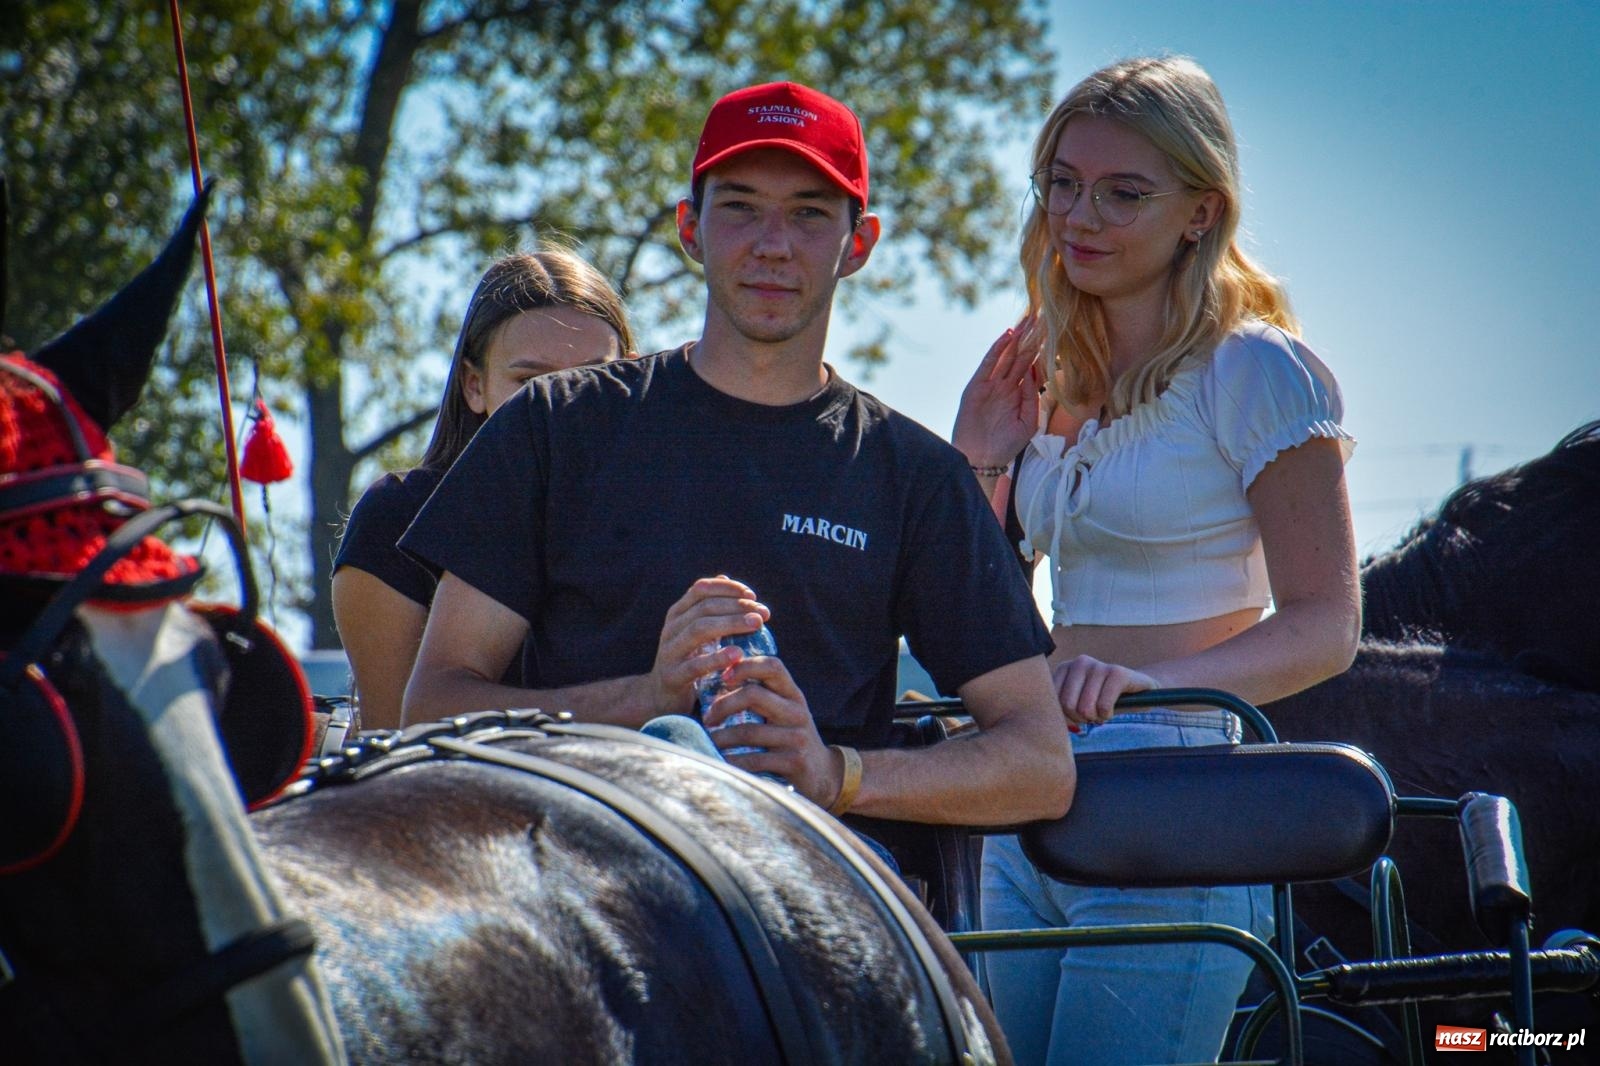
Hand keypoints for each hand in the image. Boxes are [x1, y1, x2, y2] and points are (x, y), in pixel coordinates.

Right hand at [646, 576, 769, 715]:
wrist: (661, 698)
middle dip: (737, 607)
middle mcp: (671, 629)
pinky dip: (718, 658)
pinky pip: (696, 665)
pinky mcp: (673, 677)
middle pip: (704, 608)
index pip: (701, 590)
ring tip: (756, 625)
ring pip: (699, 630)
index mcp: (677, 614)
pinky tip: (738, 655)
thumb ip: (709, 609)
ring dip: (731, 624)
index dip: (728, 589)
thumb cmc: (687, 660)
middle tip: (763, 613)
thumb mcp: (696, 633)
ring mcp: (669, 652)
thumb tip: (725, 578)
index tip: (752, 596)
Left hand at [700, 652, 836, 804]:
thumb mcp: (784, 711)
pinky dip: (731, 761)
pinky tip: (721, 761)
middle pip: (753, 695)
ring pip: (748, 731)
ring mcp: (796, 737)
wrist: (822, 774)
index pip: (772, 666)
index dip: (745, 666)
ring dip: (721, 737)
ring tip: (708, 741)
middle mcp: (797, 711)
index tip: (723, 677)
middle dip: (723, 705)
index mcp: (793, 694)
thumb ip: (762, 695)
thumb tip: (718, 678)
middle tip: (707, 718)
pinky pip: (754, 760)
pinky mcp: (793, 762)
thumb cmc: (790, 738)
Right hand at [952, 316, 1042, 470]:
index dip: (1040, 348)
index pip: (1031, 365)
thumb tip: (1035, 372)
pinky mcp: (976, 387)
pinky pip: (989, 364)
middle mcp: (1004, 385)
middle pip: (1020, 355)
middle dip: (1031, 337)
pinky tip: (1008, 335)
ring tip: (1028, 319)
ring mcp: (990, 385)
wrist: (982, 460)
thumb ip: (1032, 397)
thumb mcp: (1028, 422)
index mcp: (1017, 393)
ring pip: (1006, 355)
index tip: (1052, 331)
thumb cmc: (1005, 445)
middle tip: (1042, 315)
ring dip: (1017, 337)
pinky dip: (998, 349)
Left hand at [1052, 655, 1158, 727]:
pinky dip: (1107, 715)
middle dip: (1080, 718)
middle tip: (1091, 715)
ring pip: (1085, 707)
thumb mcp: (1076, 702)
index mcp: (1065, 668)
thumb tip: (1049, 724)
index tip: (1076, 715)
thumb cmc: (1101, 699)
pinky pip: (1103, 706)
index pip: (1052, 700)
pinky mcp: (1117, 672)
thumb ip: (1059, 708)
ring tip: (1102, 711)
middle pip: (1067, 705)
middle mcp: (1079, 662)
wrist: (1139, 690)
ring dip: (1095, 717)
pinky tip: (1113, 708)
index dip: (1065, 716)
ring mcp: (1099, 665)